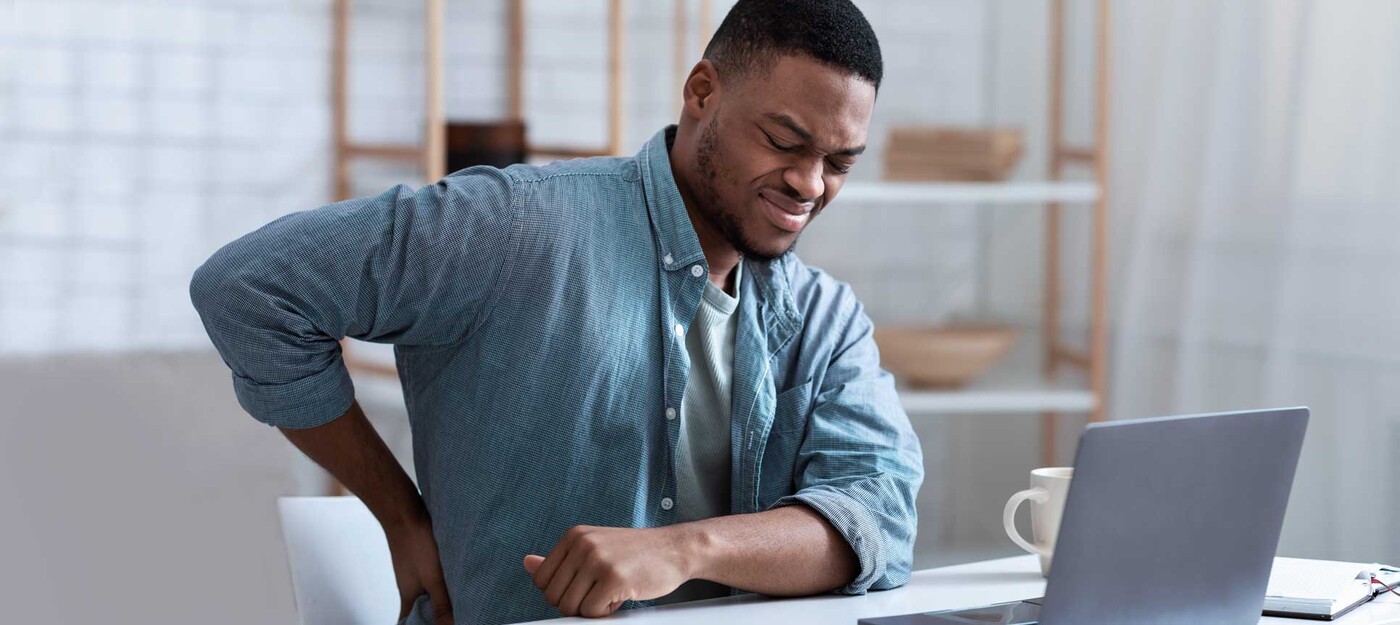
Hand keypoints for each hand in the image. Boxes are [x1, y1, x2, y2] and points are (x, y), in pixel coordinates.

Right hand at [385, 514, 453, 624]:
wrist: (405, 514)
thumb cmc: (416, 544)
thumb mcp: (434, 579)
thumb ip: (441, 604)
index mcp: (409, 599)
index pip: (409, 624)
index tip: (441, 624)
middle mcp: (410, 590)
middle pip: (421, 612)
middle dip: (436, 617)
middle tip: (456, 615)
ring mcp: (415, 576)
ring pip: (428, 596)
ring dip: (442, 602)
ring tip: (461, 602)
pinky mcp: (422, 563)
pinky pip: (431, 581)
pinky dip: (442, 586)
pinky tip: (455, 581)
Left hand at [523, 525, 698, 617]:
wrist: (675, 549)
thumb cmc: (635, 552)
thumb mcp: (594, 547)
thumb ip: (561, 559)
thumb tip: (528, 564)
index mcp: (574, 536)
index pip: (541, 581)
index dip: (561, 592)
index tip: (583, 587)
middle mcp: (583, 544)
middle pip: (554, 597)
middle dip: (576, 604)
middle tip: (600, 592)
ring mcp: (598, 560)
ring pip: (571, 608)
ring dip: (592, 609)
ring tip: (611, 592)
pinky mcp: (614, 578)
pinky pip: (592, 613)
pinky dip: (607, 612)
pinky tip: (621, 596)